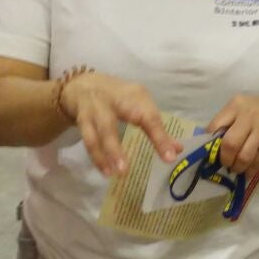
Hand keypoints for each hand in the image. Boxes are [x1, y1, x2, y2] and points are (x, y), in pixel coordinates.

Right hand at [61, 72, 180, 177]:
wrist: (84, 84)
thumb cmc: (120, 97)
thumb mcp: (140, 103)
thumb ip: (157, 127)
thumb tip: (176, 150)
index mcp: (133, 96)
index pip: (149, 117)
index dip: (160, 138)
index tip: (169, 157)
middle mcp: (110, 102)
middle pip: (111, 124)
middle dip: (116, 148)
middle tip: (125, 171)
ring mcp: (93, 111)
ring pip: (95, 135)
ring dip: (103, 155)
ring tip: (114, 174)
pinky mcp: (82, 121)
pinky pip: (88, 140)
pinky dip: (96, 157)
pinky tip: (106, 171)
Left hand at [206, 92, 258, 174]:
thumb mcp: (245, 106)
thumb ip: (229, 120)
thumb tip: (211, 143)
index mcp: (236, 105)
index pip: (215, 126)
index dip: (210, 143)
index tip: (211, 152)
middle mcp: (249, 116)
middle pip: (229, 144)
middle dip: (224, 159)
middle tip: (224, 163)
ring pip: (243, 156)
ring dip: (236, 167)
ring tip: (236, 168)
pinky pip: (257, 162)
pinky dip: (250, 171)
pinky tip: (247, 172)